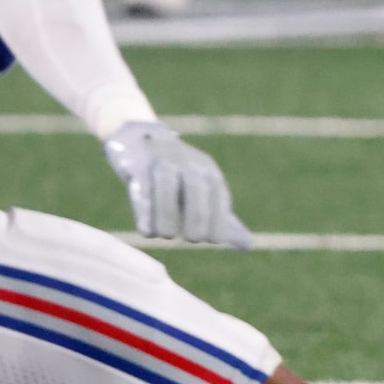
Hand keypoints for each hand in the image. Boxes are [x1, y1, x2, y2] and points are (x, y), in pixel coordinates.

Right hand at [105, 121, 251, 246]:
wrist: (139, 137)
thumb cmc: (175, 175)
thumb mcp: (201, 192)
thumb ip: (221, 219)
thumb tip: (248, 246)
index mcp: (207, 170)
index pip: (219, 195)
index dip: (219, 219)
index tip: (213, 240)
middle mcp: (186, 163)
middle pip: (196, 189)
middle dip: (198, 217)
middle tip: (193, 239)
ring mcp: (160, 161)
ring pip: (166, 187)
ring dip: (168, 215)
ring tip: (166, 236)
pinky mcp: (135, 165)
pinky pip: (141, 188)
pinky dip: (145, 211)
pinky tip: (147, 232)